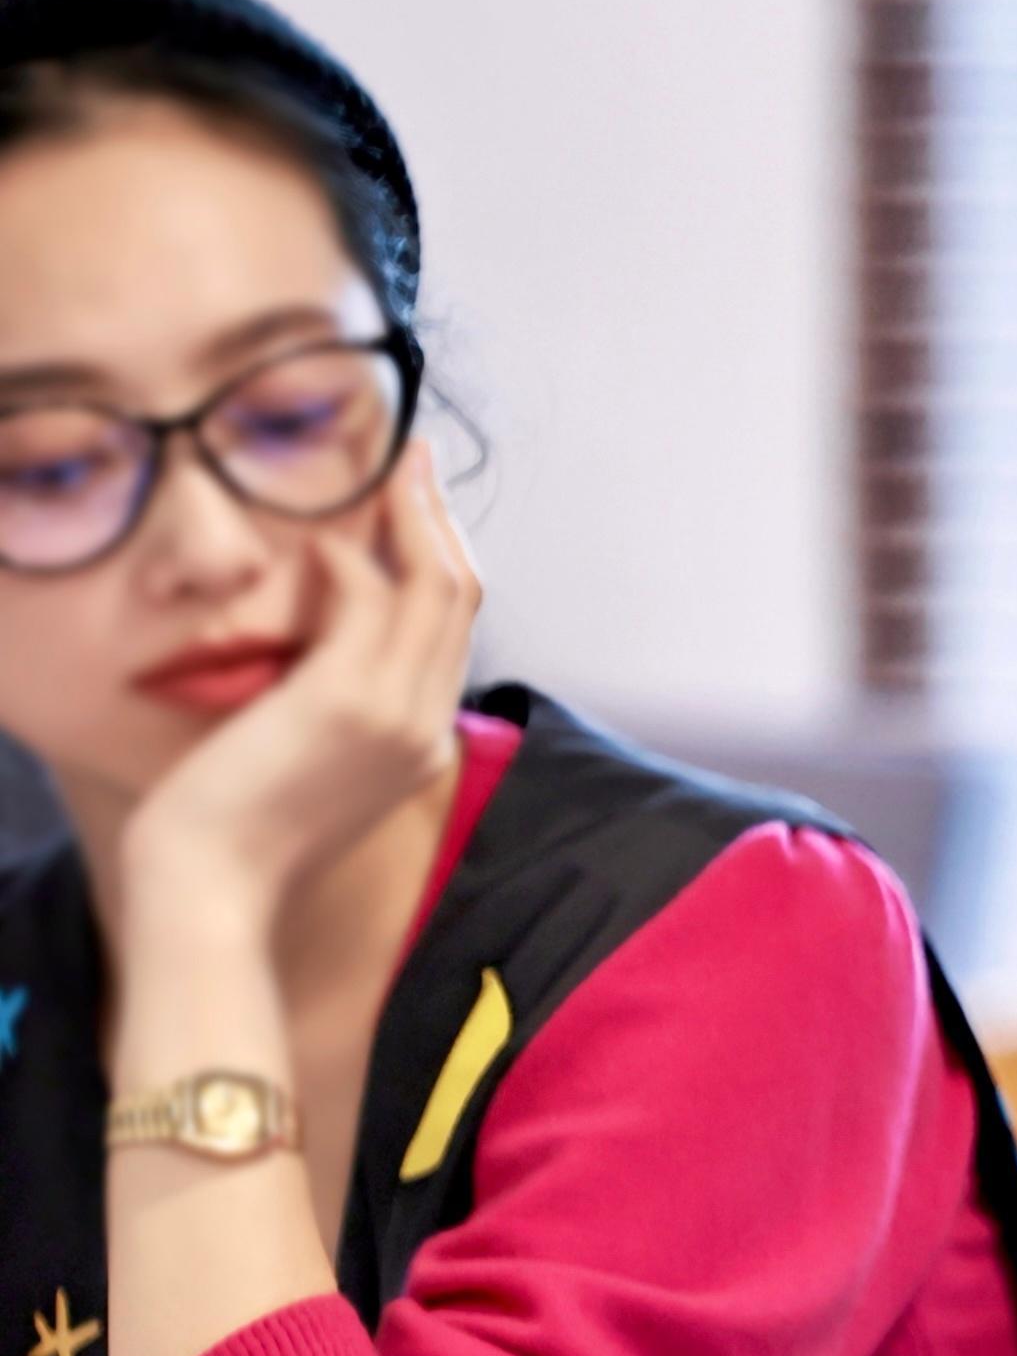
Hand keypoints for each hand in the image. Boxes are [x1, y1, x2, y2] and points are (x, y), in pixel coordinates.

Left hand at [119, 443, 481, 933]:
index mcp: (422, 746)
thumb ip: (329, 713)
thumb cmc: (234, 840)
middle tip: (414, 459)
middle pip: (463, 598)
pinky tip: (316, 531)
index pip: (451, 634)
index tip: (415, 510)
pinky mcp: (348, 701)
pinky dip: (351, 553)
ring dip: (411, 514)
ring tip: (385, 465)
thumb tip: (311, 649)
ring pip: (436, 586)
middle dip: (440, 519)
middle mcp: (427, 727)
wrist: (213, 895)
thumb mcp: (304, 772)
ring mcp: (398, 715)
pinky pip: (369, 597)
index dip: (439, 561)